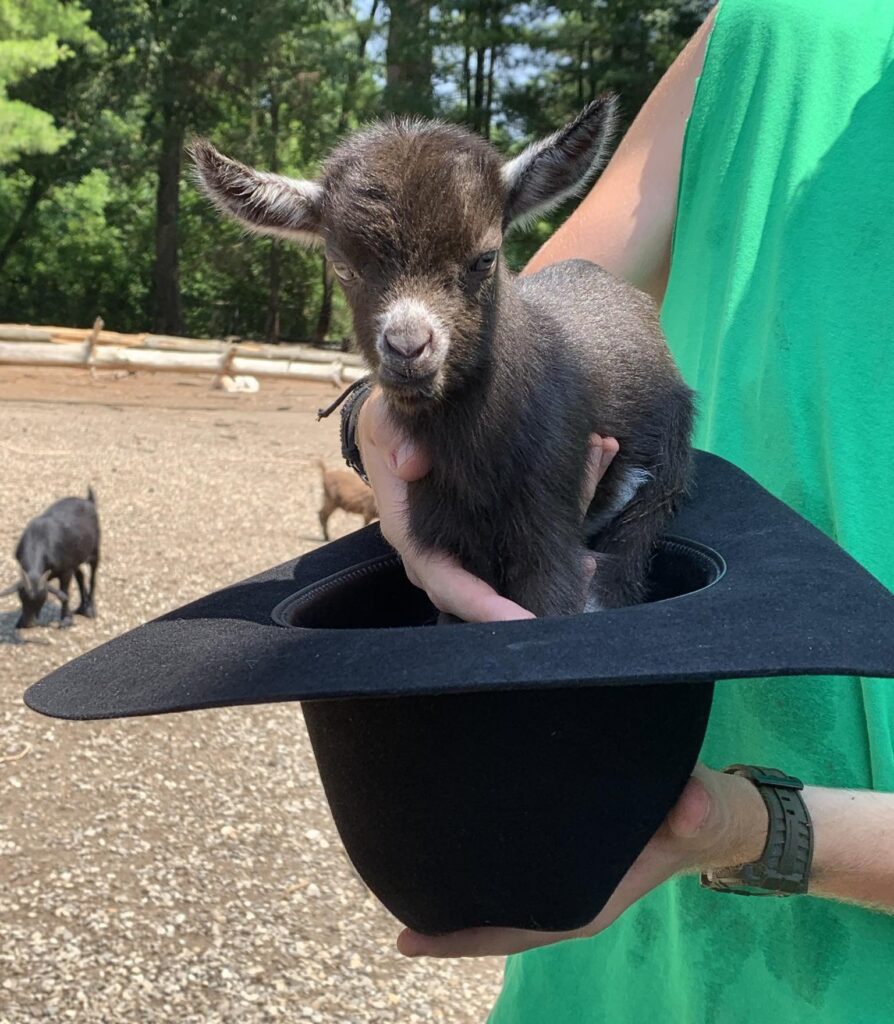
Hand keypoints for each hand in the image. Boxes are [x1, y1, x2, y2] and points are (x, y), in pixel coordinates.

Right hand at [356, 387, 618, 621]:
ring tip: (587, 563)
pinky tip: (586, 538)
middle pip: (482, 595)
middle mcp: (440, 551)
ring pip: (507, 574)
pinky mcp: (487, 536)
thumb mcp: (382, 421)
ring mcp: (465, 548)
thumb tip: (411, 465)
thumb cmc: (390, 428)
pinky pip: (522, 548)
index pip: (446, 583)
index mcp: (412, 534)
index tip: (519, 620)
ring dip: (550, 565)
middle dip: (525, 602)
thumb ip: (392, 437)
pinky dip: (558, 530)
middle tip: (570, 597)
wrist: (397, 426)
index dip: (481, 607)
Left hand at [396, 764, 768, 957]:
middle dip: (447, 924)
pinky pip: (511, 867)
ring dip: (458, 895)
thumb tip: (686, 811)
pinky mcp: (563, 849)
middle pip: (498, 921)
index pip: (519, 930)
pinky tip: (443, 850)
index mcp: (592, 897)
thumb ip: (696, 808)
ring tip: (399, 884)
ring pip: (501, 896)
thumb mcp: (702, 808)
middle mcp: (570, 893)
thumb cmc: (700, 814)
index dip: (465, 940)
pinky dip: (478, 866)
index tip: (409, 943)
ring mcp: (564, 875)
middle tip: (387, 914)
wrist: (709, 812)